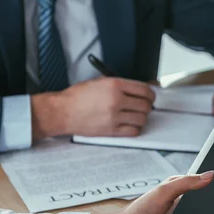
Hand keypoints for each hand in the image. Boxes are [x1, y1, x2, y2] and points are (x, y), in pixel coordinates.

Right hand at [31, 77, 155, 140]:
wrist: (63, 111)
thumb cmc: (77, 97)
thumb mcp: (100, 82)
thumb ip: (120, 85)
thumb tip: (137, 89)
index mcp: (114, 85)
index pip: (144, 90)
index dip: (151, 94)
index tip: (150, 97)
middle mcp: (116, 100)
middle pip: (145, 105)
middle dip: (147, 106)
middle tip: (144, 107)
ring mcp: (114, 116)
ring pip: (142, 119)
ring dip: (141, 118)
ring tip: (136, 116)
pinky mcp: (111, 130)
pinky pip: (133, 131)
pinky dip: (135, 128)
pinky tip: (130, 125)